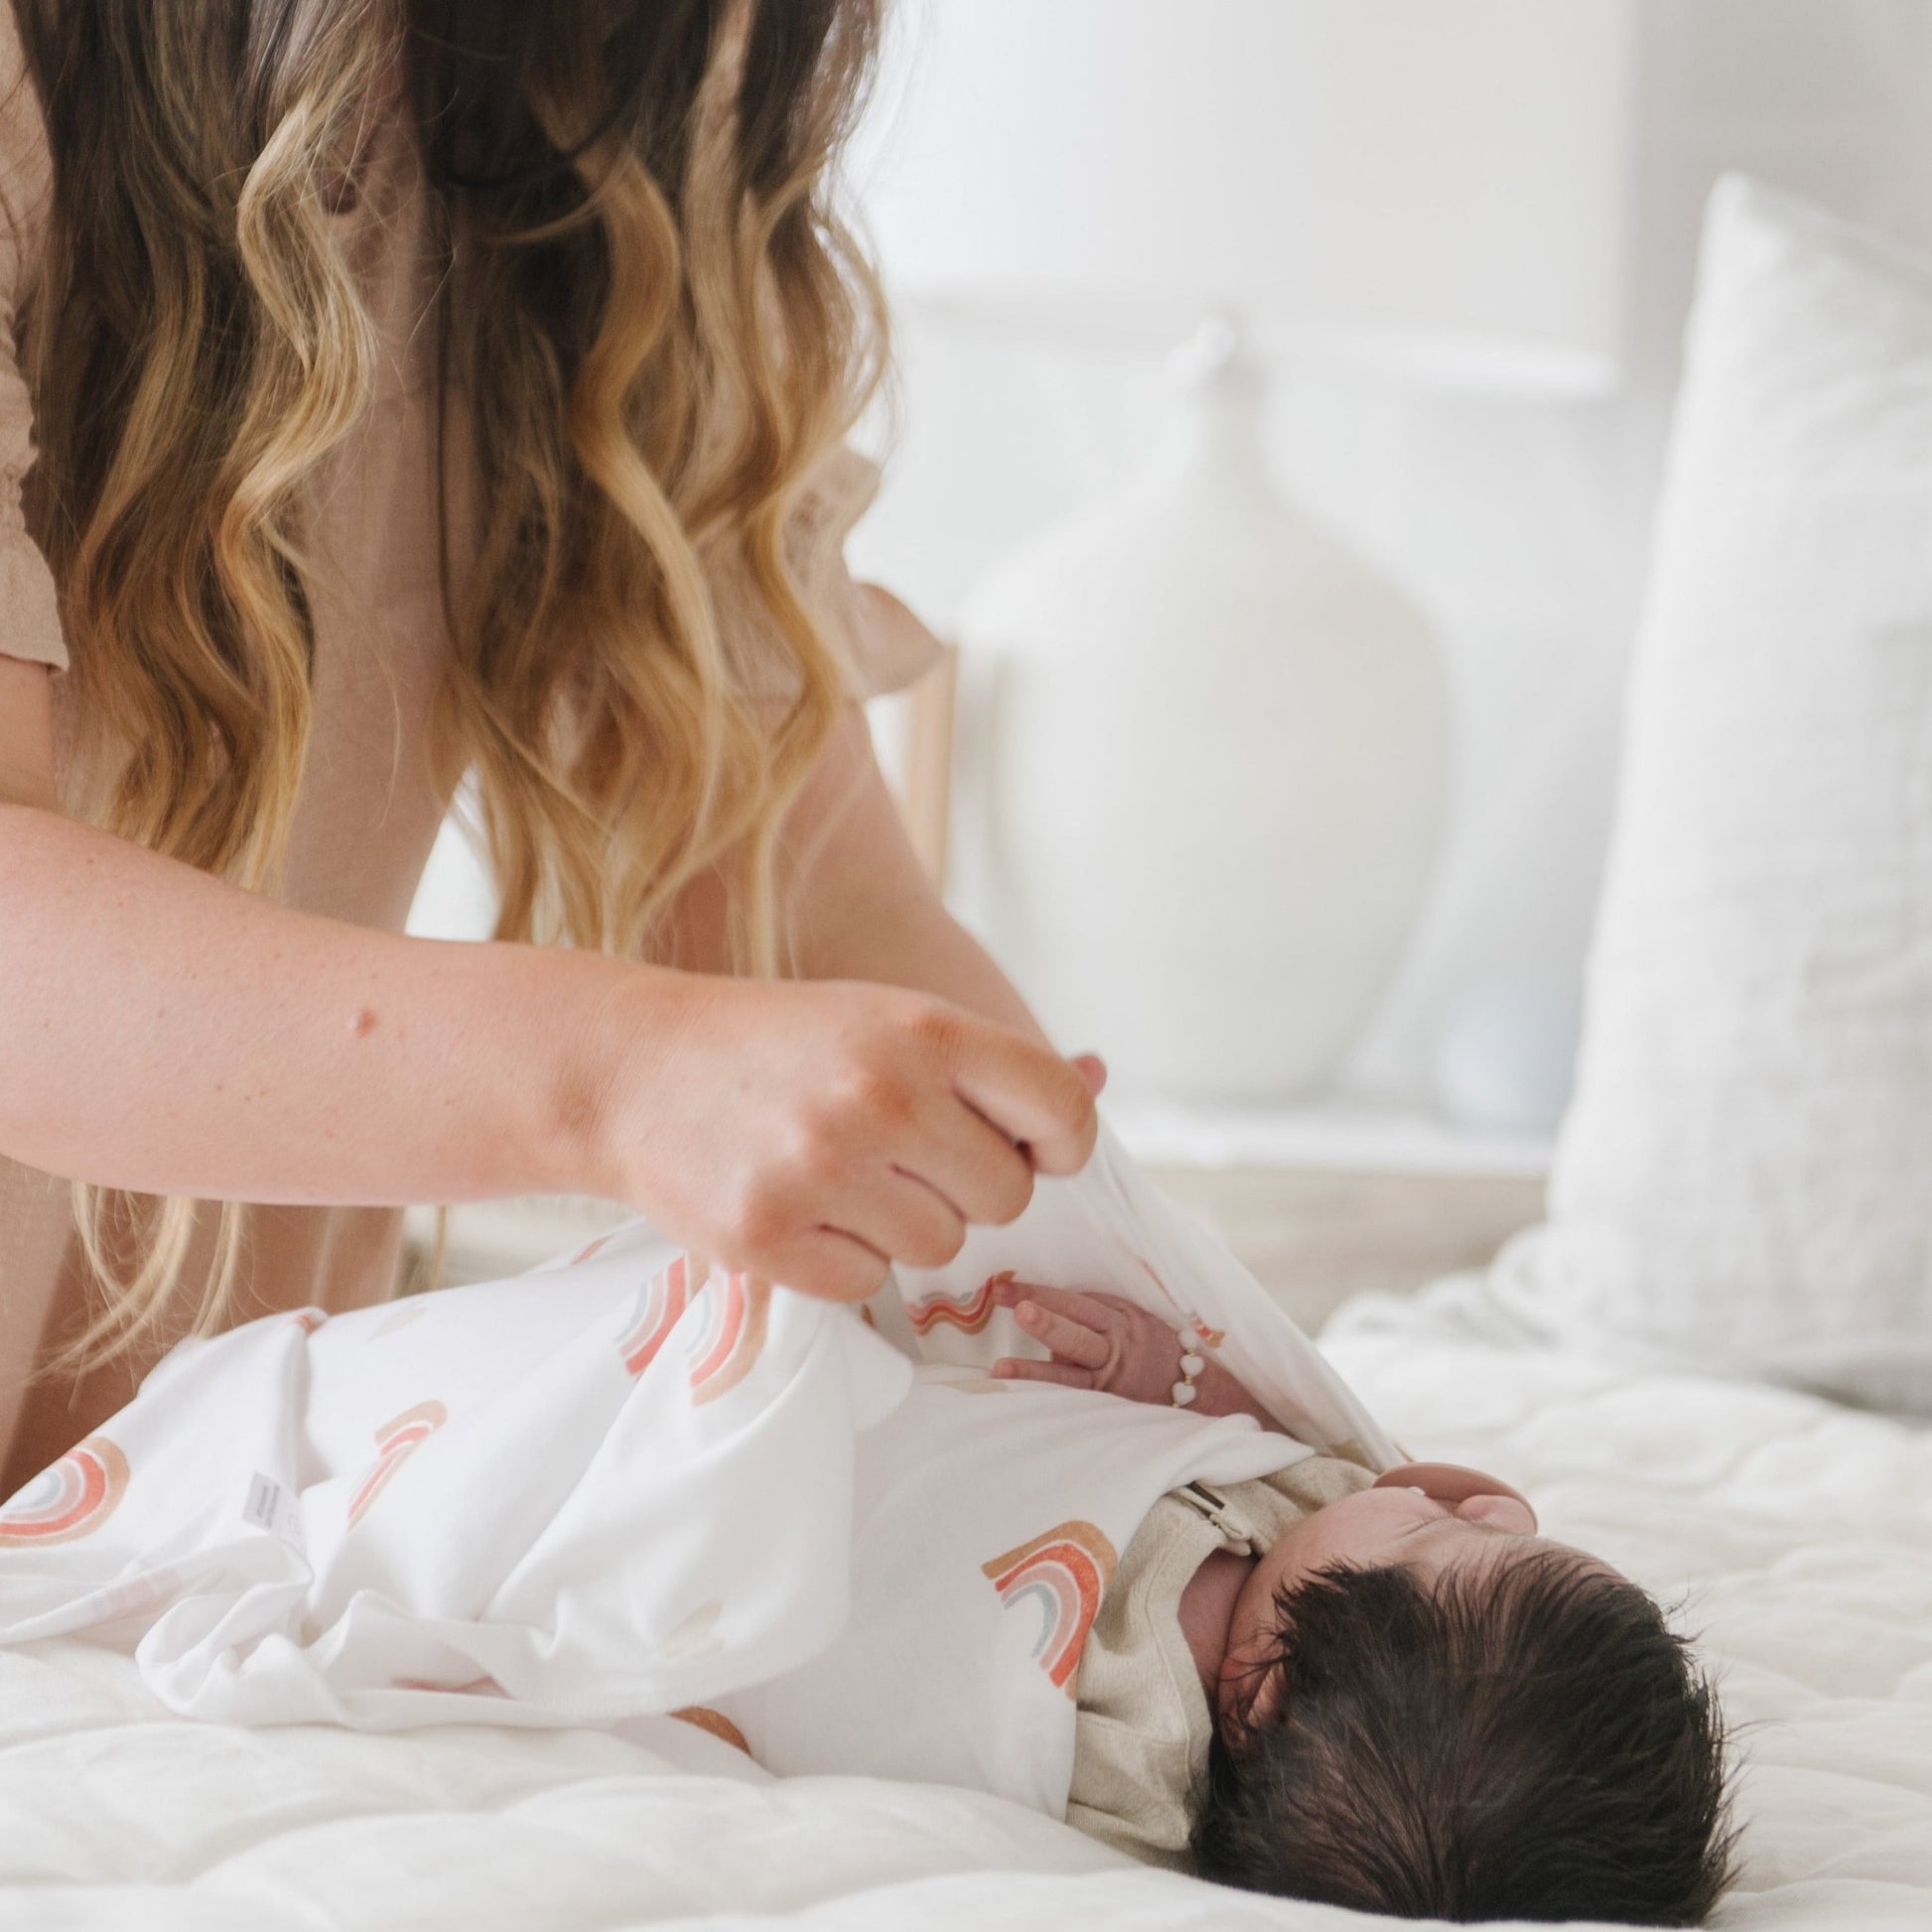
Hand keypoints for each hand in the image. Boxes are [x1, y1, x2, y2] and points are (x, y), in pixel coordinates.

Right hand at [587, 971, 1100, 1302]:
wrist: (631, 1066)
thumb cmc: (782, 1044)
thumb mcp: (886, 1018)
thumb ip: (987, 1062)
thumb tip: (1097, 1078)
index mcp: (924, 1030)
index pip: (1060, 1108)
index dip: (1062, 1142)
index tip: (1035, 1148)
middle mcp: (880, 1096)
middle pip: (1008, 1197)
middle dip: (969, 1188)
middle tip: (905, 1157)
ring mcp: (820, 1168)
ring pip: (941, 1248)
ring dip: (904, 1226)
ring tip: (843, 1176)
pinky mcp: (766, 1235)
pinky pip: (868, 1284)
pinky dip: (844, 1260)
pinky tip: (801, 1207)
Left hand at [989, 1280, 1190, 1404]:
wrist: (1197, 1387)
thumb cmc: (1154, 1345)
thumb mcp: (1133, 1316)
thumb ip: (1095, 1309)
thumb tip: (1051, 1304)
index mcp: (1119, 1316)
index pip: (1074, 1301)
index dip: (1039, 1292)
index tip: (1001, 1286)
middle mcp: (1115, 1344)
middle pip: (1077, 1329)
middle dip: (1046, 1319)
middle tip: (1017, 1309)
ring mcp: (1110, 1378)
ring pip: (1072, 1373)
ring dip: (1036, 1370)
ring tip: (1001, 1367)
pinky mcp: (1108, 1404)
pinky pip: (1075, 1400)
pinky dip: (1049, 1398)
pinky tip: (1021, 1399)